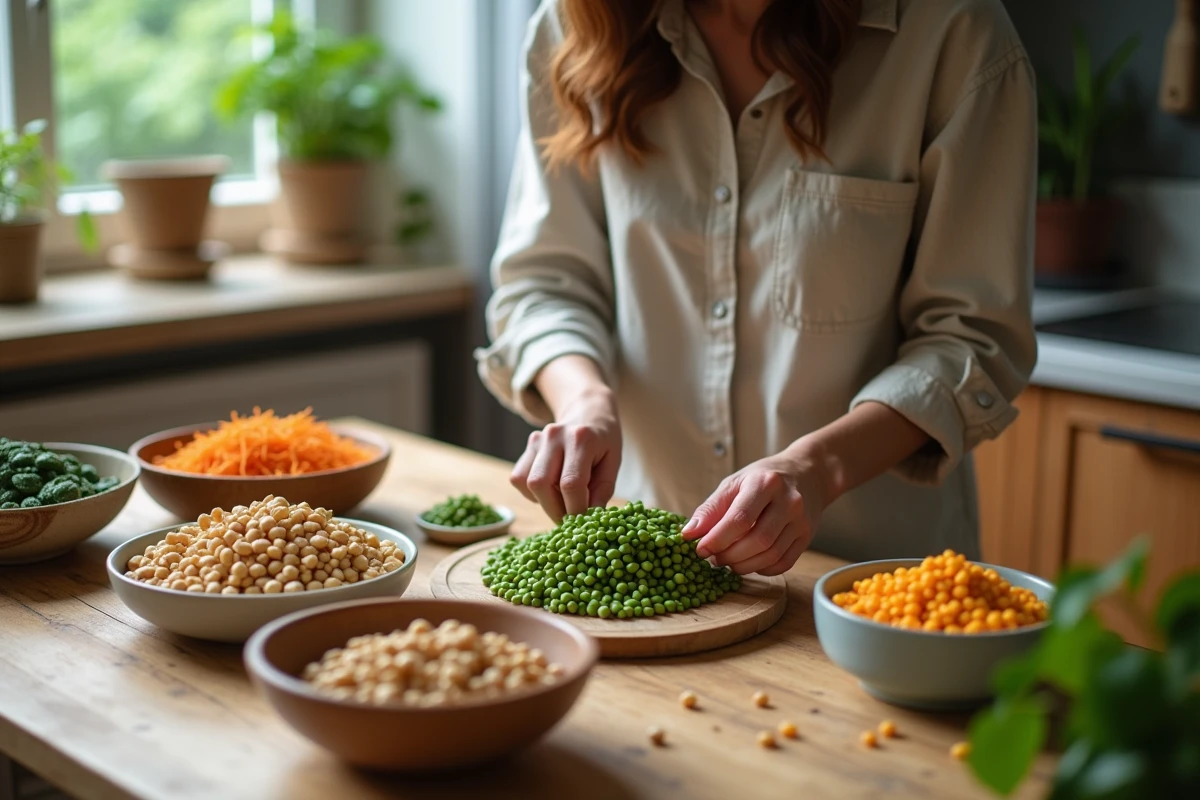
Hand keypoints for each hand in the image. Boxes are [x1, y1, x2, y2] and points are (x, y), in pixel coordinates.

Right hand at [510, 388, 621, 521]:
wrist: (588, 411)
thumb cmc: (604, 441)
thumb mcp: (613, 462)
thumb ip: (602, 490)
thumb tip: (588, 518)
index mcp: (582, 438)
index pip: (571, 483)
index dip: (576, 509)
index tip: (583, 522)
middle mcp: (554, 435)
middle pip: (541, 483)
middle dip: (555, 510)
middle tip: (569, 520)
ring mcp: (537, 439)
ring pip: (526, 482)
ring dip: (543, 502)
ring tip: (562, 502)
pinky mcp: (527, 446)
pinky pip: (519, 478)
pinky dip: (533, 492)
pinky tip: (551, 489)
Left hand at [681, 447, 830, 575]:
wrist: (806, 473)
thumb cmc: (763, 478)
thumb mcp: (734, 483)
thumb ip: (710, 509)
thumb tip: (689, 534)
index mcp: (765, 483)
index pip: (740, 519)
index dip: (717, 539)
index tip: (700, 549)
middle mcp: (789, 502)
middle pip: (758, 540)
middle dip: (729, 555)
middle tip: (713, 558)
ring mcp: (801, 521)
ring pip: (771, 555)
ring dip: (743, 565)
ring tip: (728, 560)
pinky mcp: (807, 537)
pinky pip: (784, 563)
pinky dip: (762, 568)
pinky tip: (749, 561)